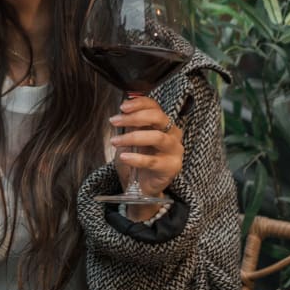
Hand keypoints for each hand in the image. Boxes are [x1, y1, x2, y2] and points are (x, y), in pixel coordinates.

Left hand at [109, 95, 183, 218]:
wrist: (141, 186)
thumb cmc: (136, 159)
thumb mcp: (129, 139)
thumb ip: (129, 126)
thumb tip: (121, 113)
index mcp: (162, 124)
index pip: (155, 106)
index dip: (139, 103)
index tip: (122, 107)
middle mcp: (172, 134)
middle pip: (158, 118)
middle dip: (134, 117)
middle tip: (114, 121)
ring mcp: (174, 150)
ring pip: (157, 137)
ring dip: (133, 137)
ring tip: (115, 141)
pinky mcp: (172, 167)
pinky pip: (153, 161)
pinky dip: (136, 158)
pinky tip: (124, 156)